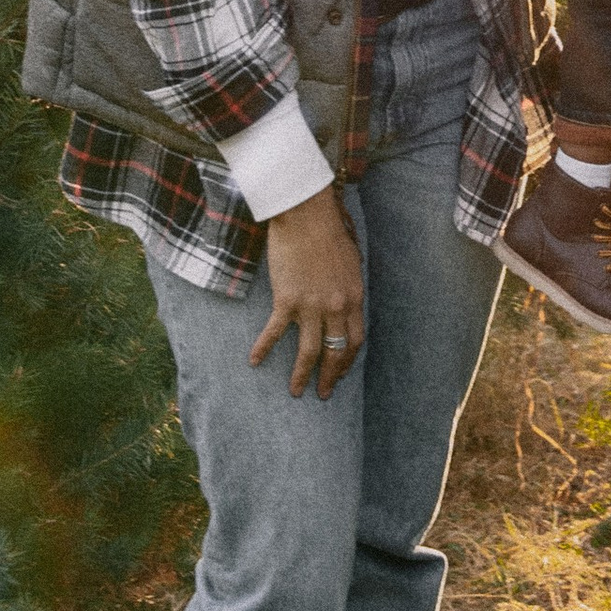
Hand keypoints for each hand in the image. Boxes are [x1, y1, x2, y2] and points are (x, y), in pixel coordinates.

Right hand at [250, 184, 365, 398]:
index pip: (355, 340)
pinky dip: (264, 348)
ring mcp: (311, 305)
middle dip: (330, 377)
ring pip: (309, 351)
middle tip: (323, 394)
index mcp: (353, 298)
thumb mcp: (350, 263)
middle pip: (336, 352)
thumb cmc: (329, 233)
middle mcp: (335, 307)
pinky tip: (255, 361)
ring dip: (301, 375)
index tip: (341, 373)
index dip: (348, 360)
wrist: (306, 216)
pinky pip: (276, 332)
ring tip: (295, 392)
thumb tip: (345, 305)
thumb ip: (347, 288)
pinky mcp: (287, 300)